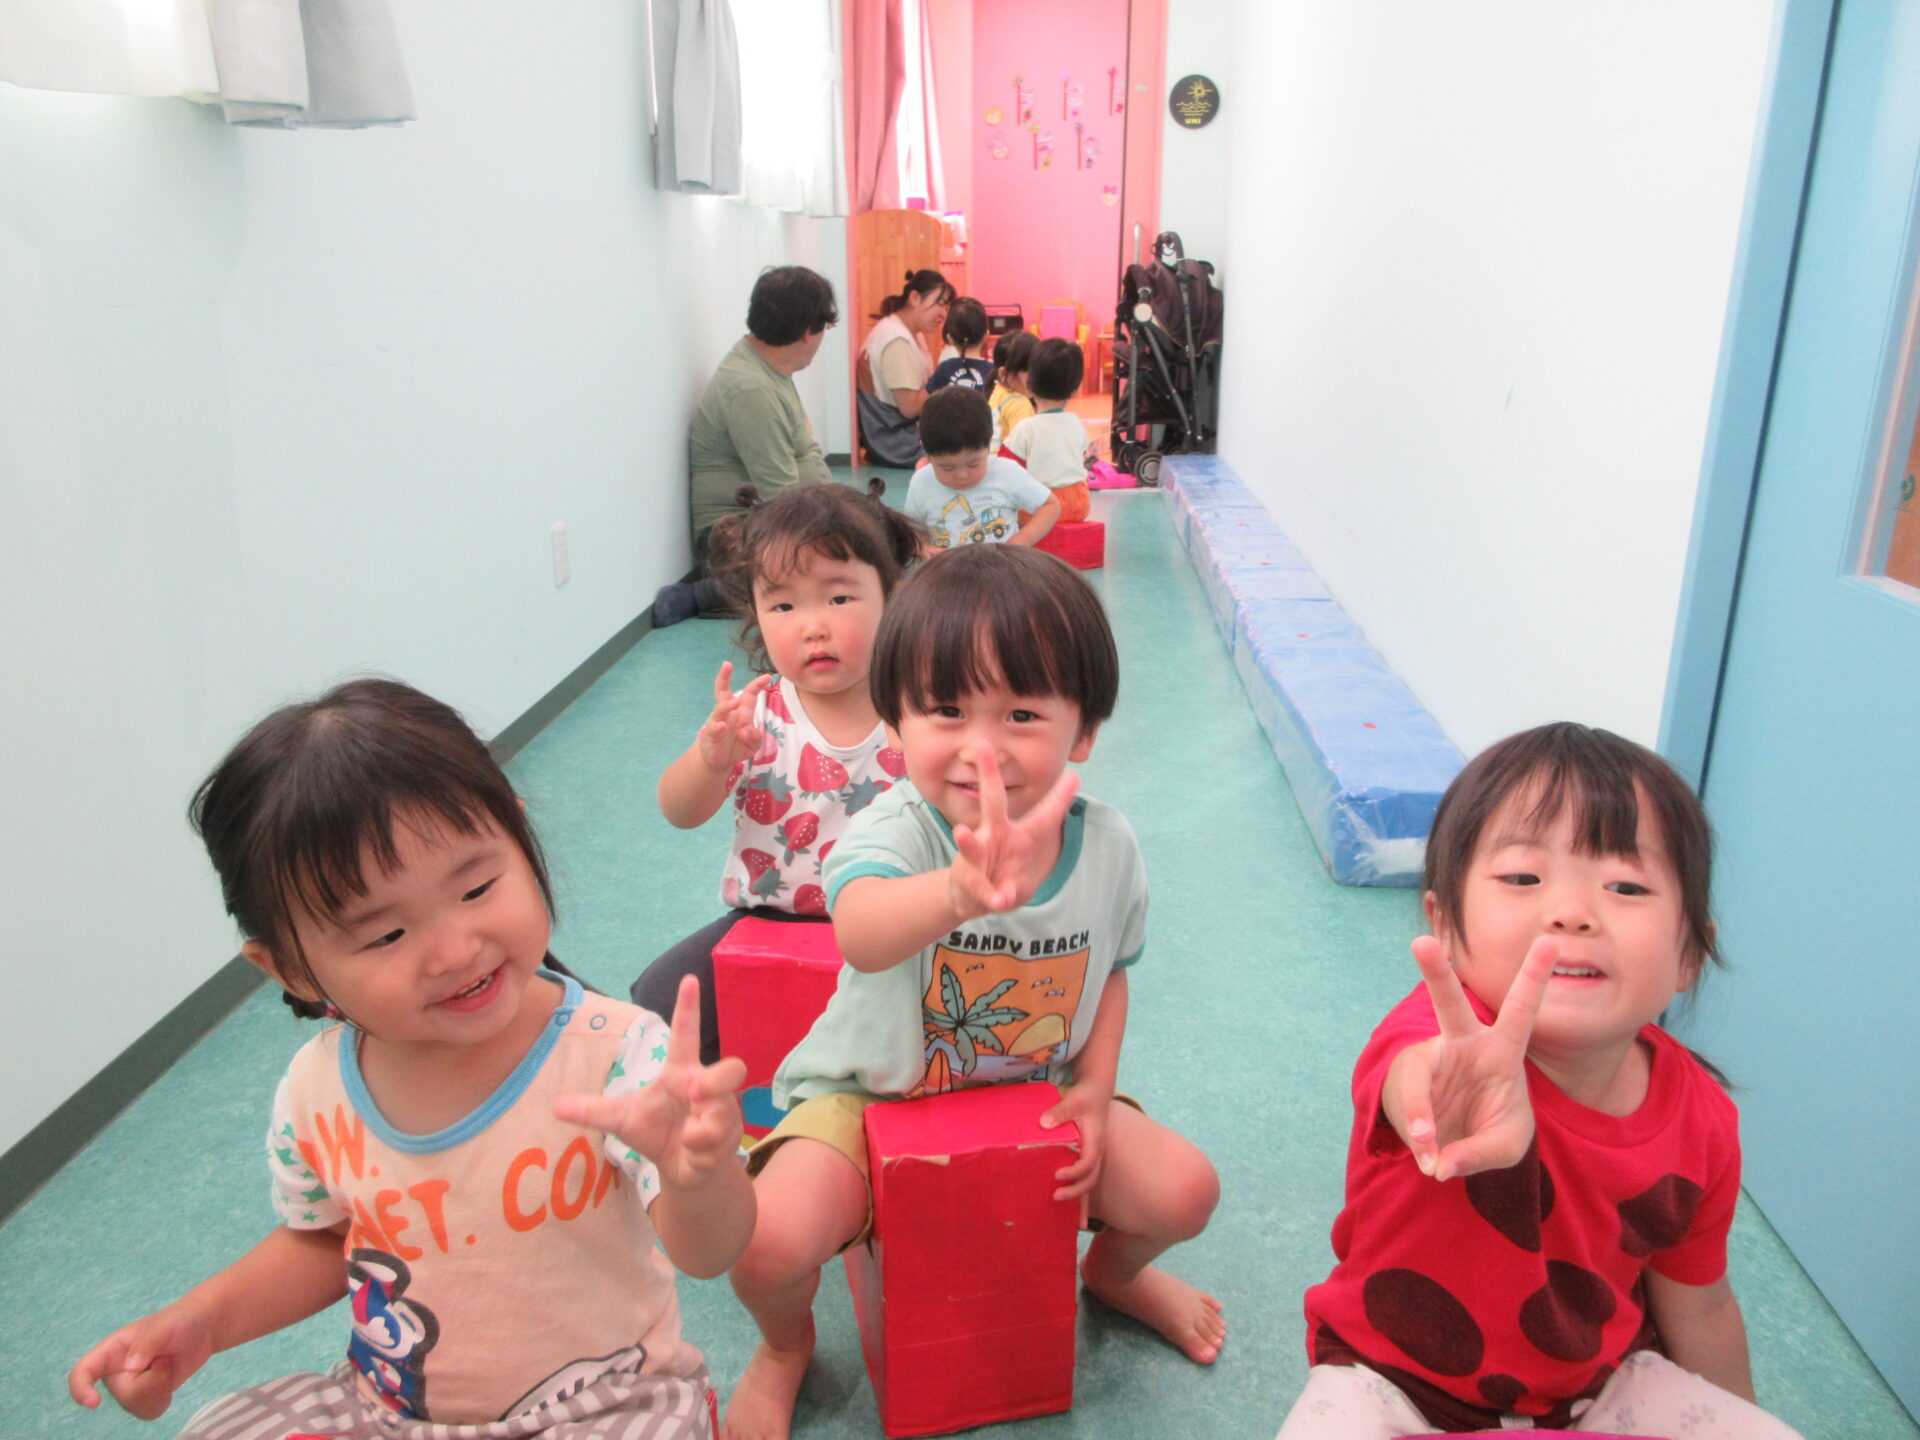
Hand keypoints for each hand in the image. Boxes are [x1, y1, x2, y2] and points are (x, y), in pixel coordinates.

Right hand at [69, 1305, 213, 1419]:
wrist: (201, 1330)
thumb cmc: (179, 1321)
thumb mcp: (164, 1326)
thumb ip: (147, 1343)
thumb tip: (132, 1367)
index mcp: (111, 1350)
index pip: (83, 1372)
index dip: (81, 1390)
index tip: (94, 1403)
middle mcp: (116, 1371)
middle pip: (123, 1395)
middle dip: (152, 1381)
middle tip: (166, 1358)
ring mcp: (130, 1385)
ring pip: (136, 1406)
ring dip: (160, 1388)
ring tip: (168, 1365)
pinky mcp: (146, 1396)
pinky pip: (148, 1412)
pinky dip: (163, 1399)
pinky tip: (170, 1381)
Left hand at [554, 976, 746, 1189]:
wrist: (682, 1169)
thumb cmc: (656, 1133)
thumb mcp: (622, 1120)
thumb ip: (593, 1111)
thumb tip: (555, 1105)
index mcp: (680, 1073)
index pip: (685, 1034)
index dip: (687, 1007)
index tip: (688, 979)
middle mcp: (706, 1087)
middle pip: (731, 1069)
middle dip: (718, 1080)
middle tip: (695, 1093)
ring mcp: (722, 1113)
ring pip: (721, 1112)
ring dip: (701, 1130)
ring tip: (687, 1138)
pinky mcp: (729, 1138)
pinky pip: (716, 1142)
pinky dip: (699, 1152)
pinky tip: (692, 1155)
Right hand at [696, 662, 770, 775]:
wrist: (720, 761)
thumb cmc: (738, 746)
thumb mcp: (753, 744)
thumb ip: (755, 737)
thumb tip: (746, 731)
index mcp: (742, 711)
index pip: (749, 694)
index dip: (757, 684)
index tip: (767, 676)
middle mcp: (728, 713)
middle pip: (724, 692)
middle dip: (724, 677)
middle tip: (727, 665)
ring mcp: (718, 723)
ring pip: (720, 709)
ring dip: (726, 705)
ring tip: (734, 702)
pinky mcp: (710, 736)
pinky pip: (714, 729)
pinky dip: (718, 727)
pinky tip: (722, 726)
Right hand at [946, 747, 1080, 917]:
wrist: (972, 900)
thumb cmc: (1003, 879)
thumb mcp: (1025, 876)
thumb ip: (1027, 868)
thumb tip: (1011, 884)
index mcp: (1021, 835)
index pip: (1044, 814)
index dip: (1060, 796)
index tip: (1075, 774)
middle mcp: (997, 835)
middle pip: (992, 801)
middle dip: (988, 773)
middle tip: (980, 745)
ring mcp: (979, 854)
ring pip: (971, 842)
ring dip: (968, 840)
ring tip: (962, 833)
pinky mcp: (967, 876)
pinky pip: (979, 885)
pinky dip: (991, 894)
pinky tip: (999, 900)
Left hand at [1040, 1084, 1110, 1216]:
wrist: (1097, 1093)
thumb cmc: (1085, 1097)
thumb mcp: (1073, 1100)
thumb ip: (1060, 1112)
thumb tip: (1044, 1123)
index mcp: (1094, 1142)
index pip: (1087, 1163)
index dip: (1074, 1172)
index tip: (1057, 1175)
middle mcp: (1097, 1153)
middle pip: (1090, 1179)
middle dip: (1076, 1192)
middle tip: (1056, 1196)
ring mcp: (1094, 1158)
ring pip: (1090, 1185)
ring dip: (1083, 1203)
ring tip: (1078, 1225)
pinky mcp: (1088, 1158)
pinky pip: (1085, 1181)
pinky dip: (1082, 1198)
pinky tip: (1077, 1214)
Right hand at [1390, 935, 1555, 1182]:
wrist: (1451, 1139)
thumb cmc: (1488, 1129)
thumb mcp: (1506, 1145)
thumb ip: (1481, 1153)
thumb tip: (1440, 1162)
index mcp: (1501, 1050)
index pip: (1521, 1009)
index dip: (1535, 976)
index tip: (1550, 940)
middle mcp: (1463, 1046)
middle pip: (1447, 1003)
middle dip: (1435, 973)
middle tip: (1422, 942)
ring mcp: (1431, 1063)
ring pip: (1417, 1073)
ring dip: (1418, 1110)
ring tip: (1427, 1144)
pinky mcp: (1408, 1085)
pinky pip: (1411, 1107)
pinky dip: (1419, 1135)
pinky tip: (1427, 1153)